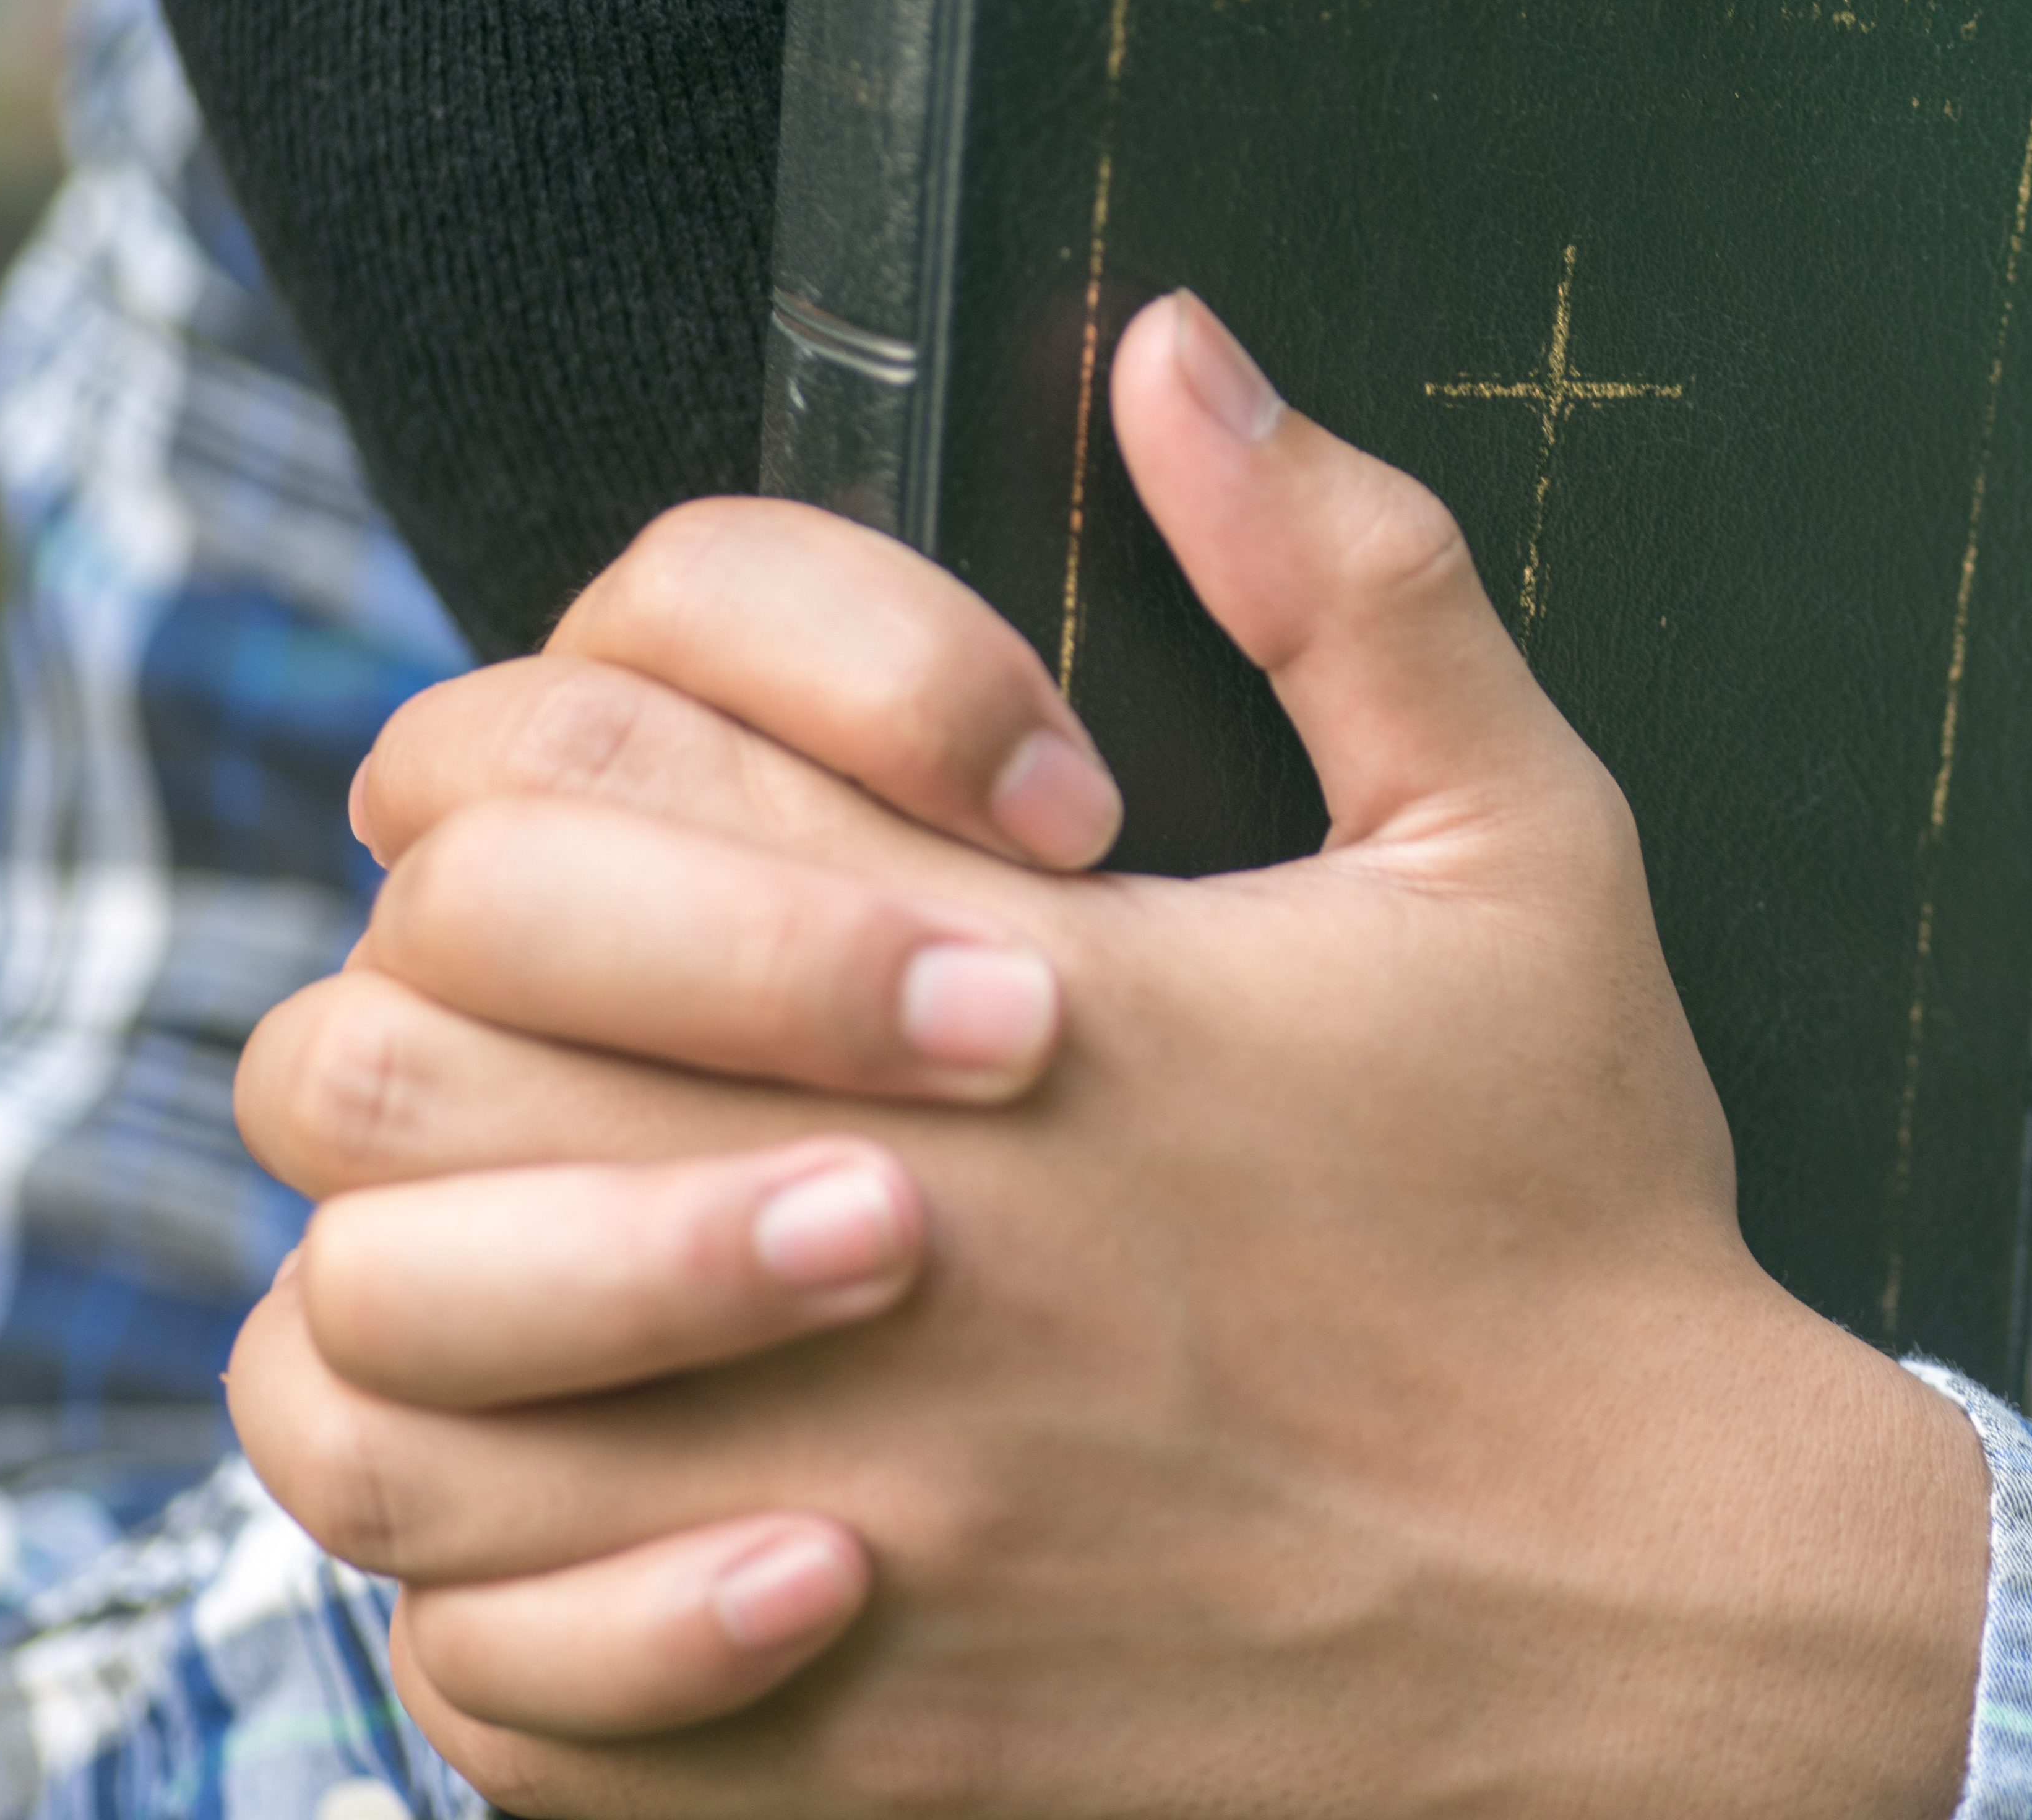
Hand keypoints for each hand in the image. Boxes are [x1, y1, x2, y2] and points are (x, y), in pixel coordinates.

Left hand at [229, 293, 1986, 1817]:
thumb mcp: (1523, 848)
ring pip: (372, 1383)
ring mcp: (832, 1518)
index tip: (750, 838)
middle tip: (602, 1034)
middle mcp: (878, 1256)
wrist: (1659, 1604)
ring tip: (556, 1255)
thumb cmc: (1582, 1210)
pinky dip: (482, 1589)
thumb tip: (1178, 351)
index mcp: (1019, 1006)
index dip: (571, 774)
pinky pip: (475, 1678)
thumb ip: (1350, 576)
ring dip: (417, 1291)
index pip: (561, 796)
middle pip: (394, 1067)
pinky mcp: (828, 1749)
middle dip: (446, 1009)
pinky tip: (612, 1503)